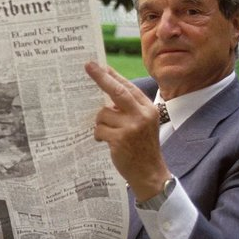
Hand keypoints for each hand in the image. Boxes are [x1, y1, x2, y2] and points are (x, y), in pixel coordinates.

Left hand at [85, 61, 170, 200]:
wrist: (150, 173)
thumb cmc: (143, 147)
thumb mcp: (143, 123)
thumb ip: (129, 109)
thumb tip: (104, 93)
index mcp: (148, 108)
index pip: (128, 87)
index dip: (113, 75)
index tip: (99, 65)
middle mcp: (142, 115)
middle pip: (117, 92)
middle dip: (101, 78)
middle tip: (88, 66)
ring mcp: (131, 127)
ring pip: (103, 114)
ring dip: (100, 123)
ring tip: (109, 134)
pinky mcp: (120, 140)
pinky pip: (99, 129)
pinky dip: (98, 134)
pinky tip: (106, 142)